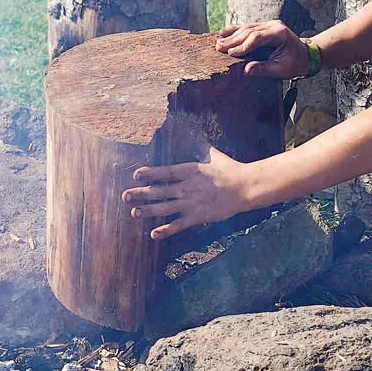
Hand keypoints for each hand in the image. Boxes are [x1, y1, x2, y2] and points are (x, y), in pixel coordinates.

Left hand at [123, 148, 260, 239]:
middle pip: (159, 191)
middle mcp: (187, 187)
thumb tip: (198, 136)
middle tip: (125, 196)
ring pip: (164, 208)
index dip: (149, 174)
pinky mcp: (199, 217)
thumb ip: (202, 148)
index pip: (165, 172)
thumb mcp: (214, 155)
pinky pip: (179, 225)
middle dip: (140, 194)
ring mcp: (191, 203)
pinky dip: (166, 230)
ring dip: (147, 211)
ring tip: (133, 212)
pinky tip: (153, 234)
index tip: (136, 175)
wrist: (246, 187)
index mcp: (190, 170)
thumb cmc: (231, 170)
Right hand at [214, 21, 309, 78]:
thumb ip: (264, 69)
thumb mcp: (281, 70)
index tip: (231, 54)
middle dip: (233, 40)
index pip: (256, 37)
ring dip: (232, 35)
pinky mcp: (264, 27)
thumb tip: (247, 70)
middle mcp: (273, 25)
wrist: (305, 56)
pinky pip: (248, 28)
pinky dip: (236, 31)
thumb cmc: (295, 64)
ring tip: (218, 42)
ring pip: (247, 28)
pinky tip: (224, 33)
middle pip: (249, 31)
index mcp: (279, 34)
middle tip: (219, 47)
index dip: (242, 45)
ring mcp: (269, 24)